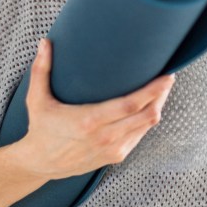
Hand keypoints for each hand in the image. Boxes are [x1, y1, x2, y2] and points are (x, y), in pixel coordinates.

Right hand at [14, 38, 174, 180]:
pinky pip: (140, 135)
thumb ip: (41, 70)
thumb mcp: (37, 99)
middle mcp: (105, 137)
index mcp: (89, 121)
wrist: (40, 164)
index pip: (131, 104)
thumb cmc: (41, 128)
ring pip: (147, 126)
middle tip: (169, 77)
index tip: (167, 76)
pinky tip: (148, 107)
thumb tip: (44, 41)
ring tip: (162, 89)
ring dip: (157, 106)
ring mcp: (113, 149)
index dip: (153, 90)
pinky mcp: (116, 156)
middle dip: (162, 95)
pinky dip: (147, 120)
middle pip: (147, 114)